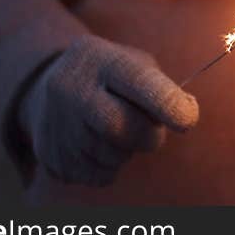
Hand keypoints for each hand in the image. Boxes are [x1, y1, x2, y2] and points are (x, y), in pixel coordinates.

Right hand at [17, 35, 198, 185]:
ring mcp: (57, 123)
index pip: (137, 81)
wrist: (46, 90)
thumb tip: (185, 113)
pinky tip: (98, 144)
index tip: (188, 119)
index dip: (166, 103)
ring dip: (128, 150)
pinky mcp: (52, 156)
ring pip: (112, 156)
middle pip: (120, 127)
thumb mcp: (132, 64)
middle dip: (148, 136)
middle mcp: (72, 88)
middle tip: (153, 132)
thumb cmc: (110, 77)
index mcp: (100, 59)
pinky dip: (111, 166)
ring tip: (116, 129)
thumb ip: (161, 87)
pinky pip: (100, 175)